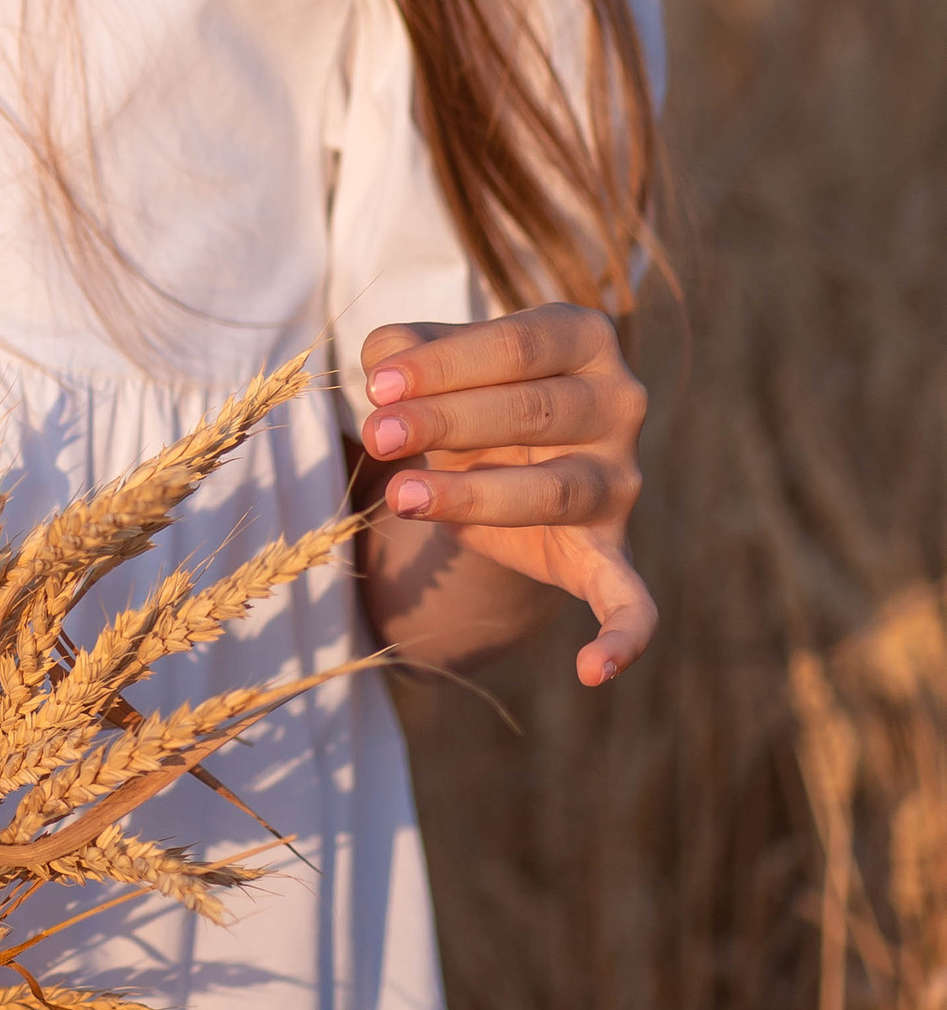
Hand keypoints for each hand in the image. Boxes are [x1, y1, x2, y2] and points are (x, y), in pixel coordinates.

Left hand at [359, 306, 654, 691]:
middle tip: (378, 434)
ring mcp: (621, 482)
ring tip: (402, 496)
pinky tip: (593, 672)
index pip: (519, 344)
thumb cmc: (466, 393)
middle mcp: (619, 403)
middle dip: (448, 422)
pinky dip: (623, 636)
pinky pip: (631, 599)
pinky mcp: (612, 551)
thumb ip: (402, 350)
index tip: (379, 384)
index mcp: (584, 337)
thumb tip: (382, 368)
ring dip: (476, 496)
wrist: (504, 460)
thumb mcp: (433, 360)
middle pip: (535, 412)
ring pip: (555, 491)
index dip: (446, 364)